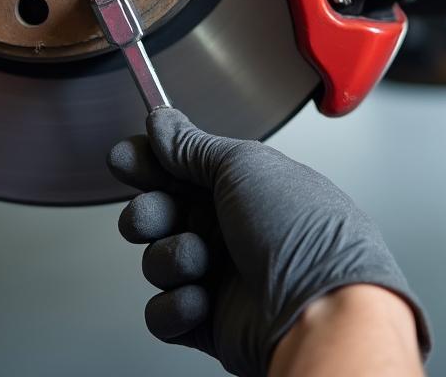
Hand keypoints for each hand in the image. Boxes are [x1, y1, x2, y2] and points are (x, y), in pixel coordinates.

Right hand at [108, 108, 428, 376]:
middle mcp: (233, 231)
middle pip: (161, 211)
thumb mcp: (243, 165)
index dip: (149, 162)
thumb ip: (191, 145)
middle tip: (155, 215)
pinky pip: (163, 312)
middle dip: (149, 211)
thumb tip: (160, 121)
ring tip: (199, 261)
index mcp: (246, 189)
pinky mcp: (209, 324)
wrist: (321, 315)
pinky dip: (175, 306)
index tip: (124, 158)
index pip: (182, 168)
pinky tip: (199, 299)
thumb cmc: (301, 235)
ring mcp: (221, 278)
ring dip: (171, 257)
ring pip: (158, 259)